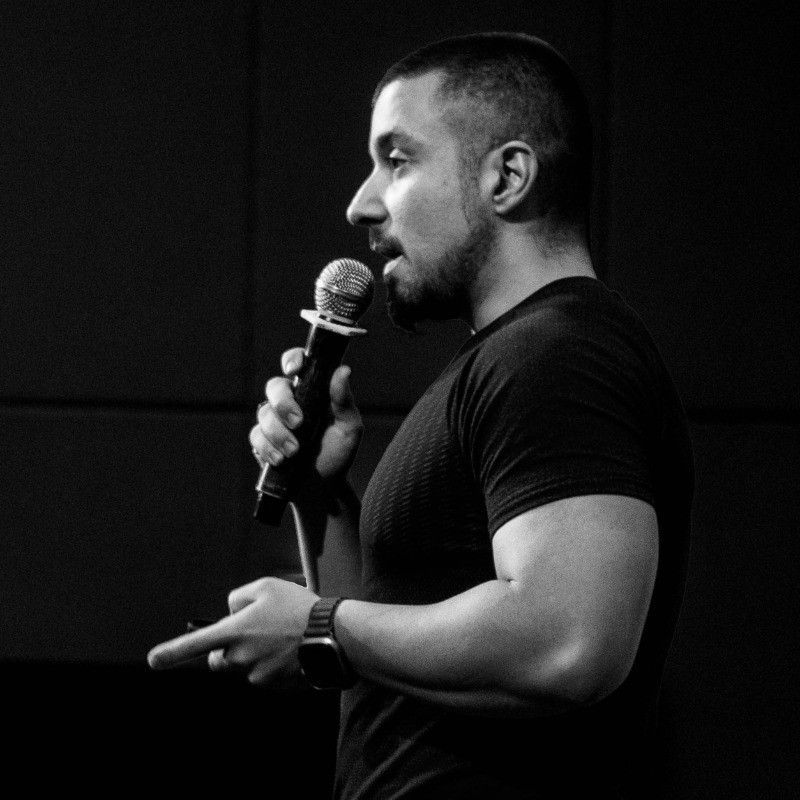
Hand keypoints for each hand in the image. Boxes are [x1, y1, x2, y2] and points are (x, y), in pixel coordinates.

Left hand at [147, 577, 317, 685]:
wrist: (331, 634)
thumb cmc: (298, 607)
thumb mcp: (266, 586)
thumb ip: (239, 597)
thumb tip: (231, 611)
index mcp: (234, 632)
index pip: (194, 645)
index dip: (171, 653)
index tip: (154, 660)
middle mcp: (240, 658)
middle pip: (219, 660)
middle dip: (227, 650)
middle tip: (251, 632)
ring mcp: (257, 675)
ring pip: (244, 667)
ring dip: (254, 654)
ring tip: (281, 636)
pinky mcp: (274, 686)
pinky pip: (264, 675)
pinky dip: (272, 664)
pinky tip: (291, 649)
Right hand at [249, 348, 362, 481]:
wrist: (323, 488)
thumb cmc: (339, 452)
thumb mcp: (349, 427)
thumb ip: (343, 400)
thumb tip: (343, 370)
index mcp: (312, 390)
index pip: (298, 363)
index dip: (292, 360)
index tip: (294, 370)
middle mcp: (291, 400)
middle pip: (275, 386)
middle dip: (283, 403)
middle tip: (298, 423)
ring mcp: (274, 420)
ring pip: (264, 413)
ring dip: (278, 433)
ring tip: (295, 451)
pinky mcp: (262, 440)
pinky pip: (256, 436)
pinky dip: (268, 447)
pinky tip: (281, 459)